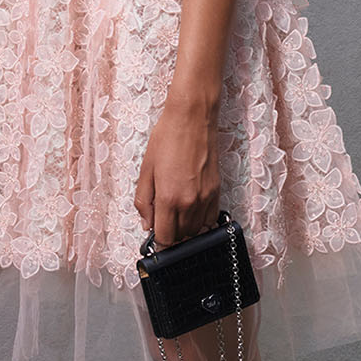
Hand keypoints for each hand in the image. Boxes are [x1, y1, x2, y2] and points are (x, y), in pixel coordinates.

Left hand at [133, 105, 220, 246]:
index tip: (154, 236)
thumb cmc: (166, 139)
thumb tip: (147, 224)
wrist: (193, 120)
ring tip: (175, 212)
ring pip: (196, 230)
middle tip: (162, 220)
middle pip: (181, 237)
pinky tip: (190, 209)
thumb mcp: (145, 169)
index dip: (158, 241)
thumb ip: (143, 200)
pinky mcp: (217, 192)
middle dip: (170, 234)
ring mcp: (206, 199)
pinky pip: (210, 219)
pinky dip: (200, 221)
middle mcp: (189, 203)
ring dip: (185, 228)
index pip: (165, 238)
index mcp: (168, 198)